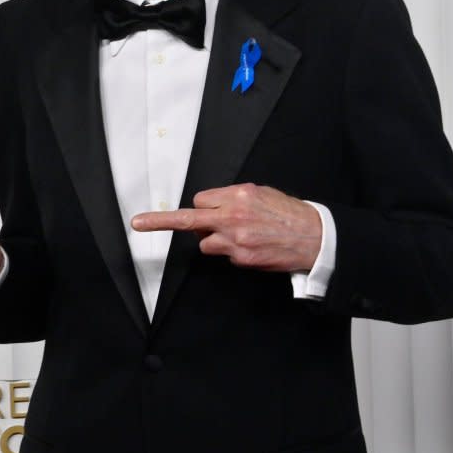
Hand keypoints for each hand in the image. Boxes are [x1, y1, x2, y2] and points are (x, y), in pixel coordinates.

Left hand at [131, 183, 321, 272]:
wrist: (314, 237)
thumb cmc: (288, 212)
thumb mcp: (260, 193)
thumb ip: (232, 198)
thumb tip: (211, 206)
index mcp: (238, 195)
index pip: (201, 200)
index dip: (203, 207)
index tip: (171, 211)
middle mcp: (233, 215)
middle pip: (189, 218)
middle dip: (161, 220)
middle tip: (139, 223)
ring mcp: (236, 239)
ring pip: (206, 243)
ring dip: (216, 240)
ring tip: (243, 237)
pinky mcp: (242, 258)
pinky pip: (225, 255)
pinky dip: (233, 252)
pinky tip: (253, 247)